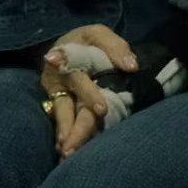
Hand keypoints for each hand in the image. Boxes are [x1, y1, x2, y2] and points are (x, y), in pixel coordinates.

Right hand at [41, 24, 137, 158]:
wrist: (65, 47)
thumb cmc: (86, 42)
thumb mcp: (98, 34)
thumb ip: (115, 47)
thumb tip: (131, 66)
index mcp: (68, 59)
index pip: (78, 76)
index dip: (88, 93)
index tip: (101, 110)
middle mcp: (58, 81)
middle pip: (66, 105)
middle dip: (71, 126)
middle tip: (73, 145)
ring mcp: (56, 95)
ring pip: (62, 117)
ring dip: (65, 135)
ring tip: (67, 153)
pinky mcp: (58, 106)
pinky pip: (63, 122)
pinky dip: (64, 138)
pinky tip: (66, 152)